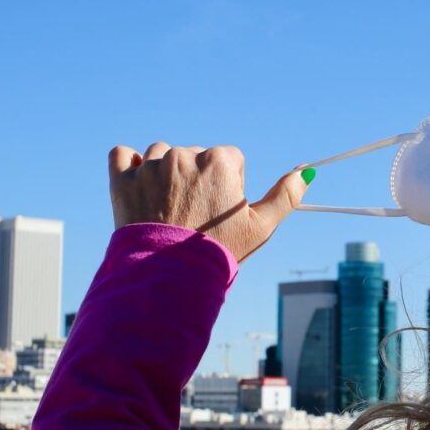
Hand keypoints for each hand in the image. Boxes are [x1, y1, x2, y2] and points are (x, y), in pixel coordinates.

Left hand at [108, 142, 310, 262]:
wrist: (169, 276)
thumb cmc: (219, 250)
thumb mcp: (261, 226)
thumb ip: (286, 196)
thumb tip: (307, 172)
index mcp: (219, 160)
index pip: (229, 159)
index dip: (229, 185)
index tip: (221, 210)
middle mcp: (184, 155)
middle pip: (195, 155)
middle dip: (197, 179)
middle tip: (195, 215)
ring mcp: (150, 166)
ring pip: (161, 154)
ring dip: (164, 172)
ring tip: (168, 207)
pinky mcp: (122, 179)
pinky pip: (122, 154)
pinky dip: (129, 165)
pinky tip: (139, 184)